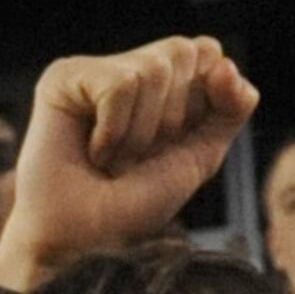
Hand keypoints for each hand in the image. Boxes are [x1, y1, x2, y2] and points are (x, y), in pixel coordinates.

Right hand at [0, 34, 260, 283]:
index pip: (208, 52)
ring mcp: (94, 71)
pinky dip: (114, 131)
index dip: (204, 99)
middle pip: (185, 51)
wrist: (81, 242)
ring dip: (140, 133)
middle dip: (172, 118)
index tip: (172, 144)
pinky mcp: (65, 76)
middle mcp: (128, 68)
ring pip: (153, 69)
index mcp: (161, 85)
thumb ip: (230, 109)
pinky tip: (92, 151)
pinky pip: (119, 85)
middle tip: (137, 155)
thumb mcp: (198, 157)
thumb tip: (225, 63)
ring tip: (112, 159)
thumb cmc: (132, 207)